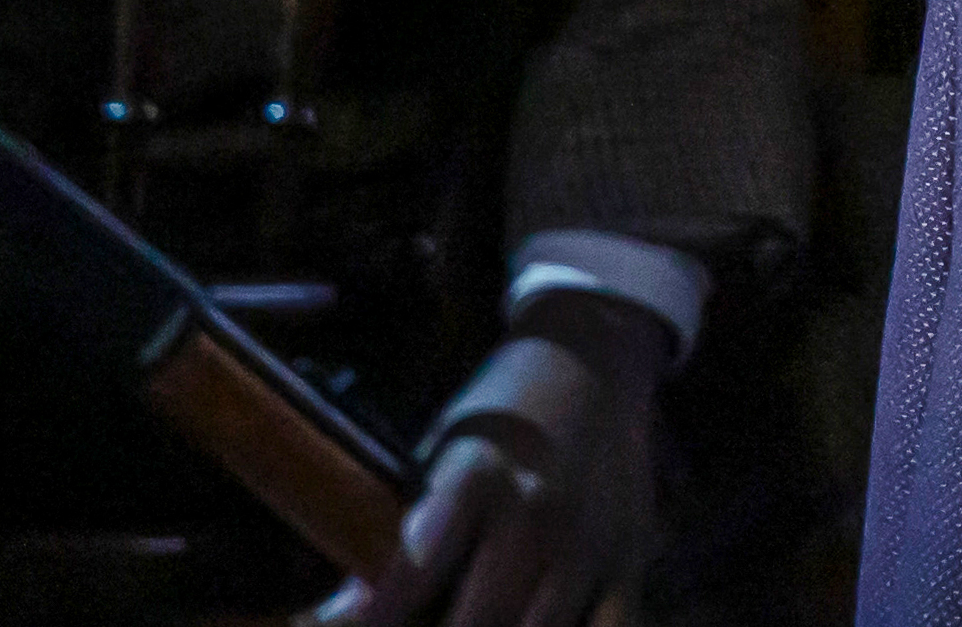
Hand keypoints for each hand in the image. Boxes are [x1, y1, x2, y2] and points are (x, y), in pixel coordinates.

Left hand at [316, 297, 668, 626]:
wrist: (594, 361)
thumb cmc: (496, 414)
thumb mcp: (441, 452)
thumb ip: (402, 529)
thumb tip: (344, 609)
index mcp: (479, 475)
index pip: (414, 570)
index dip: (376, 616)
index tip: (331, 625)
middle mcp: (537, 515)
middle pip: (474, 624)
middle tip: (408, 625)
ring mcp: (589, 546)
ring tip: (457, 622)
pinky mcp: (630, 564)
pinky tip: (531, 626)